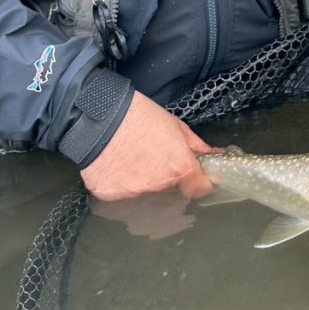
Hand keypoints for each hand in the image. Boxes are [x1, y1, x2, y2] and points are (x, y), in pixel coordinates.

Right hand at [80, 91, 212, 202]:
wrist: (99, 116)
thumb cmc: (138, 114)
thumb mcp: (173, 124)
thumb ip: (194, 145)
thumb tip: (209, 155)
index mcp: (179, 167)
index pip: (199, 189)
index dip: (198, 182)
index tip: (194, 176)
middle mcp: (159, 185)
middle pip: (170, 189)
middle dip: (166, 177)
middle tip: (154, 156)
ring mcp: (133, 193)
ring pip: (144, 192)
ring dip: (142, 180)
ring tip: (131, 157)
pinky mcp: (109, 195)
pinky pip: (120, 193)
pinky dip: (120, 182)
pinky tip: (115, 163)